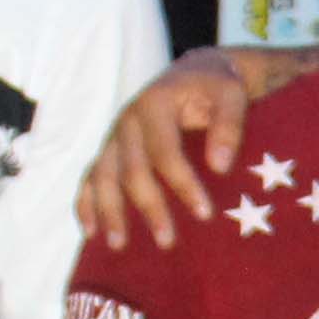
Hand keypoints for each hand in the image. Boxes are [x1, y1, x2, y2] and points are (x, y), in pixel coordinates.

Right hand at [77, 53, 257, 248]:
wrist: (196, 73)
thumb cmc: (217, 87)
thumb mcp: (232, 94)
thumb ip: (229, 125)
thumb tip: (219, 167)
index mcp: (154, 104)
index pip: (165, 152)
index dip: (183, 184)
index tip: (204, 214)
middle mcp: (127, 120)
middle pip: (131, 170)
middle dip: (148, 208)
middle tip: (167, 242)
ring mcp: (114, 135)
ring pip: (103, 176)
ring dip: (109, 212)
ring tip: (119, 245)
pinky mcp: (110, 148)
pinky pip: (91, 177)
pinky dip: (86, 203)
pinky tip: (91, 232)